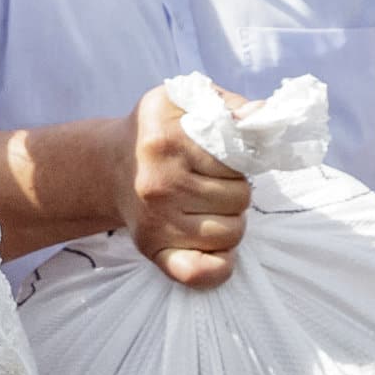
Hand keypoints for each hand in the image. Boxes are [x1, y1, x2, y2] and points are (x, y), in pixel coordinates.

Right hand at [112, 84, 251, 286]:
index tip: (227, 155)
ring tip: (209, 206)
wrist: (110, 166)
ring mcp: (156, 220)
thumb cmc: (160, 132)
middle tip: (214, 183)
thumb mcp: (186, 102)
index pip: (239, 158)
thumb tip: (264, 116)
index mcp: (170, 140)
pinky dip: (218, 267)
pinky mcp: (152, 248)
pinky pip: (199, 272)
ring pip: (231, 232)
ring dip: (230, 221)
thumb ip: (229, 106)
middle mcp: (160, 183)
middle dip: (236, 190)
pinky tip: (218, 252)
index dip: (242, 158)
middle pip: (240, 197)